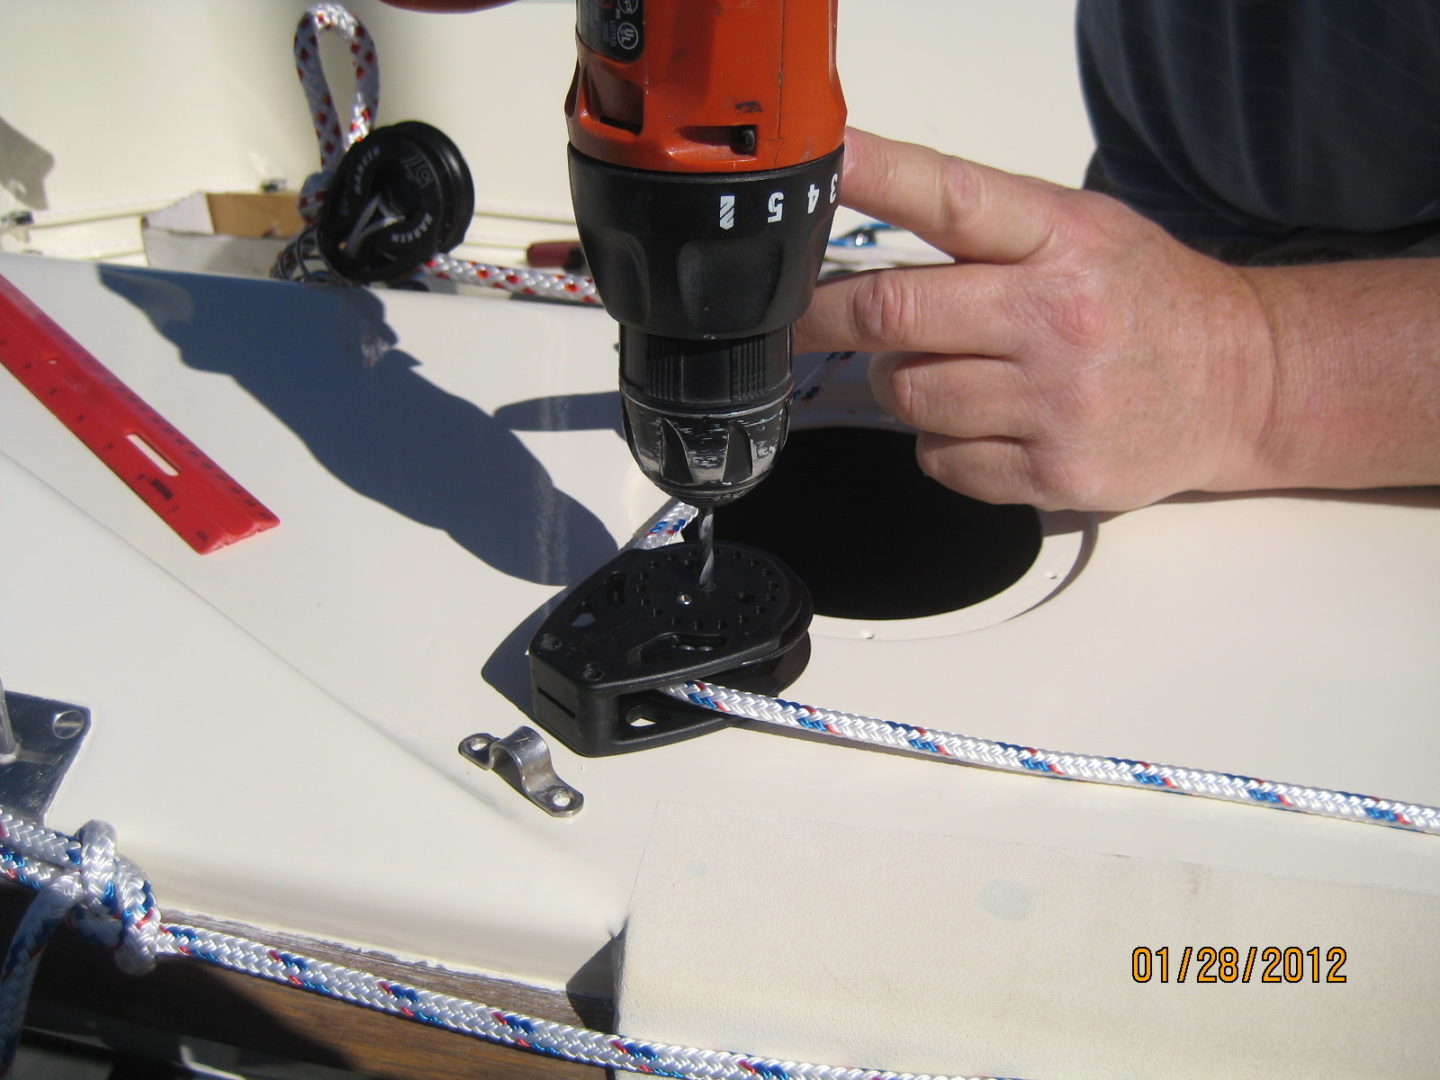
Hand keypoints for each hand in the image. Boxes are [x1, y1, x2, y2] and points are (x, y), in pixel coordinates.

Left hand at [796, 129, 1279, 510]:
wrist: (1241, 383)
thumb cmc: (1144, 301)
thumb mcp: (1080, 229)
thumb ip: (985, 226)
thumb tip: (867, 227)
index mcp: (1060, 240)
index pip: (951, 198)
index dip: (876, 177)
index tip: (825, 166)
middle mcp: (1056, 318)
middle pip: (896, 314)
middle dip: (827, 316)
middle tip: (804, 316)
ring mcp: (1056, 403)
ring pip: (908, 396)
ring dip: (898, 385)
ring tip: (942, 371)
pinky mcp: (1055, 474)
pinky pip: (941, 461)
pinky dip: (939, 445)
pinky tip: (983, 423)